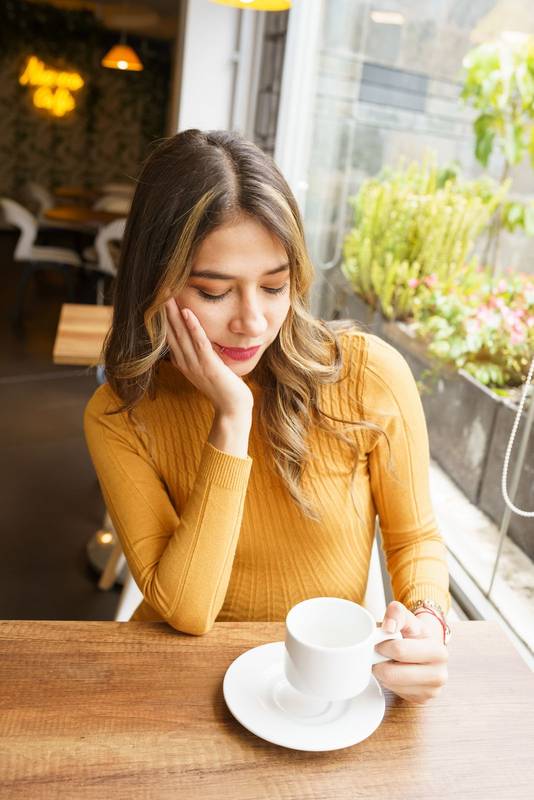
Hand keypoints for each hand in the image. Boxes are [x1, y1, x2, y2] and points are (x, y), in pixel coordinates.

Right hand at [165, 299, 253, 417]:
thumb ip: (202, 356)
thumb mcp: (208, 370)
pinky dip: (193, 327)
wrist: (233, 409)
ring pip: (182, 336)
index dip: (164, 321)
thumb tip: (200, 341)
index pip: (170, 338)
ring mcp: (196, 365)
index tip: (160, 303)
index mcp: (184, 364)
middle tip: (159, 293)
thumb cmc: (224, 389)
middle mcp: (186, 364)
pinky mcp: (209, 366)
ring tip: (168, 298)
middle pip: (172, 334)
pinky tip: (188, 313)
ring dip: (175, 316)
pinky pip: (199, 343)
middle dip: (165, 314)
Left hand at [372, 600, 448, 703]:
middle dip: (379, 662)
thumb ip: (396, 613)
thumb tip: (389, 627)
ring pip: (391, 685)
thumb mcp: (407, 617)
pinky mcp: (422, 700)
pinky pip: (396, 693)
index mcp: (438, 651)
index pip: (399, 651)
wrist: (426, 646)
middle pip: (393, 674)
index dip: (383, 646)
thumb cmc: (413, 632)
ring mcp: (432, 691)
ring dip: (382, 673)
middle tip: (378, 655)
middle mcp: (440, 674)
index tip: (380, 642)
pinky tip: (394, 672)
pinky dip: (389, 683)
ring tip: (387, 661)